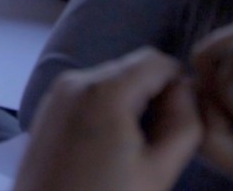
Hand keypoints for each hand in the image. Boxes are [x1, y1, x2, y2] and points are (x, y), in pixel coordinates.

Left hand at [16, 47, 201, 190]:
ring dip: (129, 105)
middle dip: (152, 96)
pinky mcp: (46, 109)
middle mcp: (76, 79)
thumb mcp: (158, 171)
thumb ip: (183, 123)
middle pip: (131, 69)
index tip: (179, 121)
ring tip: (131, 151)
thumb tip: (186, 90)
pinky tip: (106, 150)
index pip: (157, 61)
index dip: (178, 84)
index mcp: (104, 89)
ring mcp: (56, 94)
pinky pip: (88, 96)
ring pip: (109, 82)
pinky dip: (105, 111)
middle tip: (157, 144)